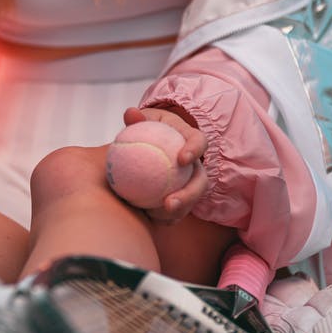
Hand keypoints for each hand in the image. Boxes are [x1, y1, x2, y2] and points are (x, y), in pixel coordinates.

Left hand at [120, 105, 207, 223]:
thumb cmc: (150, 127)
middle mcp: (197, 164)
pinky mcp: (183, 195)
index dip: (195, 150)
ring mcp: (191, 181)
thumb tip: (130, 113)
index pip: (200, 141)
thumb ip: (138, 118)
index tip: (182, 159)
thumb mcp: (145, 119)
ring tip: (159, 216)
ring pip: (192, 199)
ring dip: (179, 211)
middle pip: (201, 181)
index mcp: (192, 139)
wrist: (155, 141)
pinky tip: (151, 219)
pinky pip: (179, 209)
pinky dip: (167, 216)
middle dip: (189, 195)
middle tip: (170, 203)